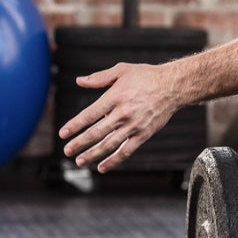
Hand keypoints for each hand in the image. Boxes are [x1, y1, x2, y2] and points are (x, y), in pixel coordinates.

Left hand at [59, 63, 180, 172]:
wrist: (174, 86)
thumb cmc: (146, 76)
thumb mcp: (121, 70)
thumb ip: (99, 78)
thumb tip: (79, 81)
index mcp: (115, 97)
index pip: (89, 114)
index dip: (75, 125)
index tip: (62, 133)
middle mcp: (122, 113)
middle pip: (96, 133)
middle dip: (79, 143)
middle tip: (67, 151)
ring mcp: (133, 126)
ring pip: (109, 145)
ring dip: (93, 154)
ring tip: (79, 161)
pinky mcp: (143, 135)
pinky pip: (126, 151)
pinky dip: (113, 161)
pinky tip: (102, 167)